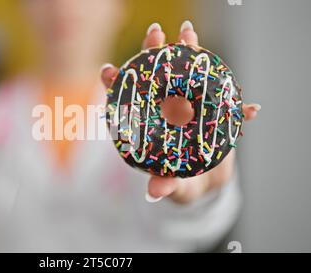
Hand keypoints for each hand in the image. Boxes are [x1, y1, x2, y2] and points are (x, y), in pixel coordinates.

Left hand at [100, 20, 260, 203]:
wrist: (206, 183)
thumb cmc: (181, 182)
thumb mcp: (174, 187)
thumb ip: (165, 186)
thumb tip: (154, 193)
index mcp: (150, 125)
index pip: (129, 99)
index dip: (117, 83)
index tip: (108, 70)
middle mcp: (167, 110)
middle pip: (157, 77)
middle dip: (153, 53)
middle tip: (154, 35)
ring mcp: (191, 107)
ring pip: (189, 76)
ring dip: (190, 54)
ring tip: (190, 35)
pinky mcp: (216, 112)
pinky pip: (228, 104)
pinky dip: (239, 107)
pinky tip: (251, 111)